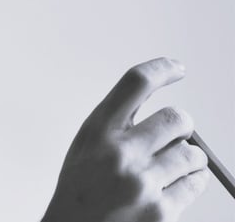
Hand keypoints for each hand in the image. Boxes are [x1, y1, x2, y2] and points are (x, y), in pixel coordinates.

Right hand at [42, 57, 209, 221]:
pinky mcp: (161, 212)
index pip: (136, 83)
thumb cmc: (80, 188)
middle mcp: (121, 152)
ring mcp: (142, 183)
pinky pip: (195, 185)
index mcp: (98, 129)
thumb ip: (117, 126)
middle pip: (176, 118)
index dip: (161, 69)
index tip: (177, 68)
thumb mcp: (87, 145)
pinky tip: (177, 184)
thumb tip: (167, 118)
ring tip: (176, 165)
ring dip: (190, 157)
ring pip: (192, 154)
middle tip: (180, 133)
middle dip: (183, 125)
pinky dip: (193, 182)